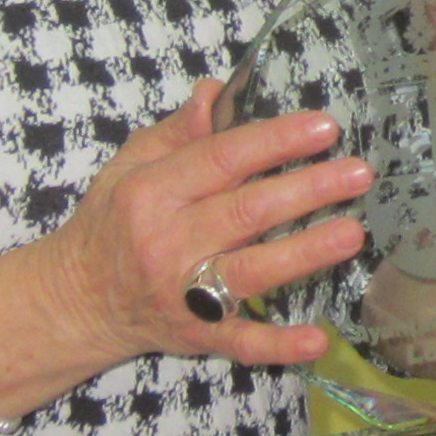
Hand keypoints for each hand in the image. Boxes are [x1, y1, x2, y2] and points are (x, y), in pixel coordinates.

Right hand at [52, 82, 372, 363]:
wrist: (77, 301)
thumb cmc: (112, 224)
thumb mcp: (129, 167)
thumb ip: (175, 131)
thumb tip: (215, 90)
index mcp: (152, 193)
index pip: (222, 158)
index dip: (275, 141)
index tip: (325, 128)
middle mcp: (168, 243)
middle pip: (245, 212)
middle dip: (307, 190)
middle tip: (358, 173)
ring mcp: (183, 294)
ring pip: (251, 271)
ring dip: (304, 254)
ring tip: (353, 233)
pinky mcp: (196, 336)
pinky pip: (241, 341)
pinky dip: (279, 345)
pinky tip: (318, 339)